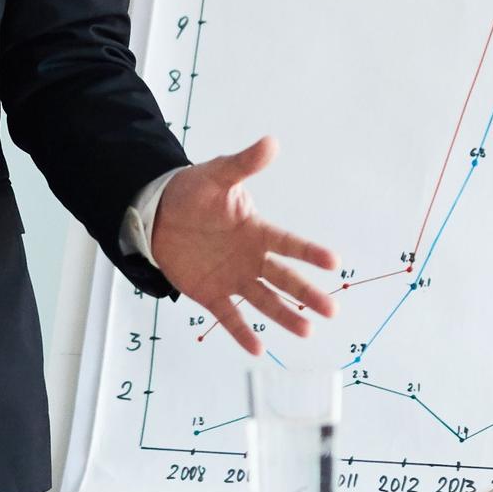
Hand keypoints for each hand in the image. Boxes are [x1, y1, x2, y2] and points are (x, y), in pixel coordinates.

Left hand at [145, 136, 338, 358]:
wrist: (158, 214)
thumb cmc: (193, 193)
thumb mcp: (217, 175)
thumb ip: (243, 164)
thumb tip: (271, 142)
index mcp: (256, 230)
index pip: (287, 243)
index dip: (309, 252)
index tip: (334, 262)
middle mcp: (251, 258)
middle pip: (283, 278)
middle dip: (307, 294)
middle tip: (331, 310)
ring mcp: (233, 278)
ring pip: (264, 301)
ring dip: (284, 316)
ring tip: (306, 331)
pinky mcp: (211, 294)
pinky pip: (229, 316)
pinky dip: (242, 333)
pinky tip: (258, 349)